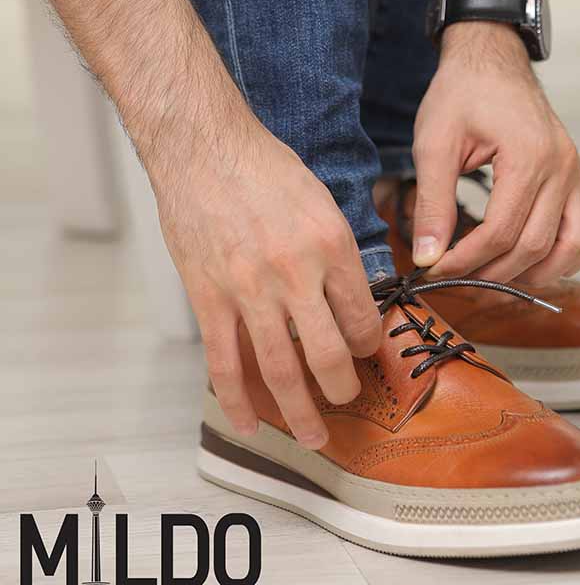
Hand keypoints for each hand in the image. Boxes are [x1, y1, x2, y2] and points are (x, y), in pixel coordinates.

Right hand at [148, 106, 381, 448]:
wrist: (204, 148)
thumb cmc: (266, 169)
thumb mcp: (323, 202)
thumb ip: (338, 253)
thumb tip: (351, 295)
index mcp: (332, 246)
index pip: (362, 315)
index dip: (369, 344)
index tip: (366, 351)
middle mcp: (296, 273)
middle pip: (328, 353)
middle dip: (343, 387)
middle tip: (348, 398)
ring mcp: (250, 290)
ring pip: (281, 369)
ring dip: (300, 411)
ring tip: (314, 435)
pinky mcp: (210, 298)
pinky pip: (225, 362)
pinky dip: (237, 400)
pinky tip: (249, 424)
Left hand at [411, 23, 579, 286]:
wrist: (491, 59)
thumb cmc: (462, 93)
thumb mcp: (435, 143)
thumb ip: (433, 202)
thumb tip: (428, 256)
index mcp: (529, 155)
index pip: (501, 231)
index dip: (466, 260)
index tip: (435, 269)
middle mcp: (562, 167)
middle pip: (536, 246)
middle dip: (492, 272)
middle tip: (456, 276)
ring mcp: (576, 173)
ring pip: (576, 246)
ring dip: (538, 272)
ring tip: (496, 275)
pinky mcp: (576, 177)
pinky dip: (567, 254)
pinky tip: (532, 259)